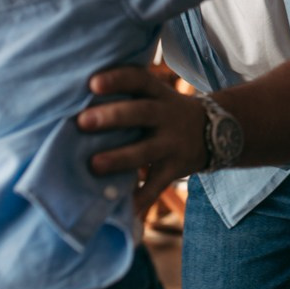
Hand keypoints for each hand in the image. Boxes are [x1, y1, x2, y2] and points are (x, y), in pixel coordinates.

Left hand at [78, 66, 207, 210]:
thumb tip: (75, 94)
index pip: (139, 79)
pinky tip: (124, 209)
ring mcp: (172, 143)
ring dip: (119, 158)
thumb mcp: (155, 94)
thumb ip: (126, 93)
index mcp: (157, 93)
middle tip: (82, 122)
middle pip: (141, 112)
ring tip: (94, 165)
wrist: (215, 131)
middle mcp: (166, 116)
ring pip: (145, 150)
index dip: (117, 79)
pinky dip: (141, 199)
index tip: (93, 83)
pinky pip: (156, 186)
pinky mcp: (175, 169)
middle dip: (112, 116)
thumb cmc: (164, 110)